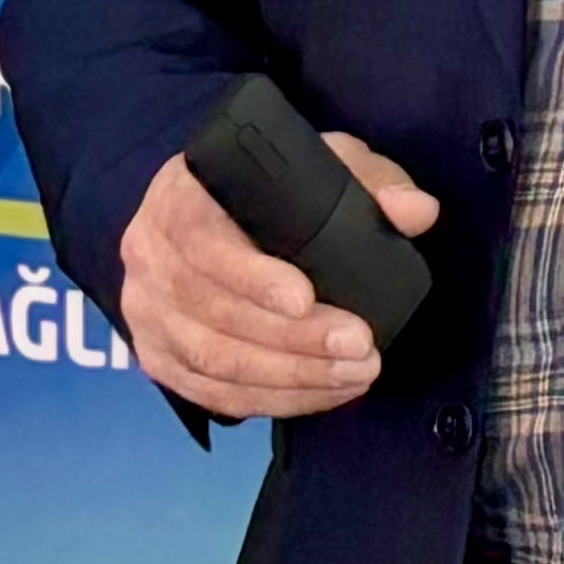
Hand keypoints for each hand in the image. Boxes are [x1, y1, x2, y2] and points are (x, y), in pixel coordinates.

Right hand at [117, 133, 438, 420]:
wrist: (211, 214)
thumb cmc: (267, 189)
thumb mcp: (318, 162)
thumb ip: (369, 180)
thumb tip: (416, 211)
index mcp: (179, 198)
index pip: (203, 241)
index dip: (252, 276)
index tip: (306, 298)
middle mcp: (150, 255)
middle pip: (213, 311)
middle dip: (292, 341)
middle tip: (360, 348)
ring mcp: (148, 311)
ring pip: (212, 360)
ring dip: (288, 377)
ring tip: (354, 375)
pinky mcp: (160, 356)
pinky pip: (211, 392)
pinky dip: (270, 400)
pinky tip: (320, 394)